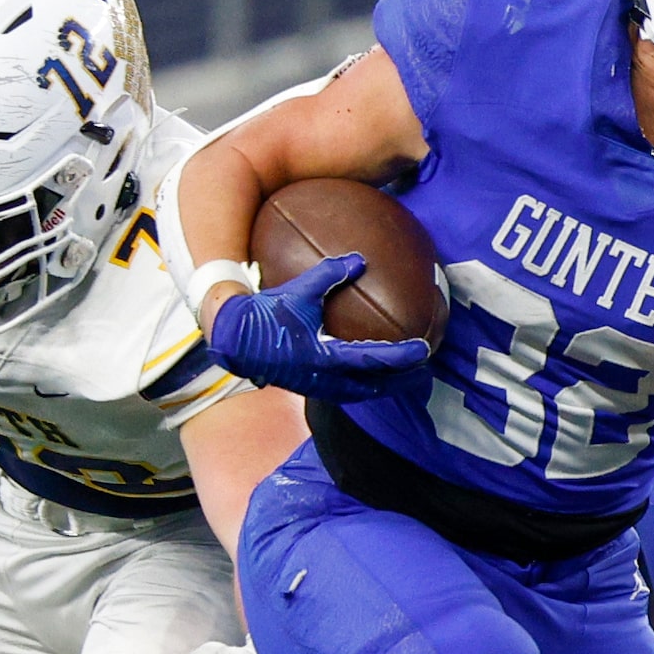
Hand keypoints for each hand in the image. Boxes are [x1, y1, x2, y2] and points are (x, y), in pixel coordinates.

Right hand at [206, 255, 432, 400]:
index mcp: (325, 357)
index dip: (402, 356)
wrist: (230, 338)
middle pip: (374, 386)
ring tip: (399, 379)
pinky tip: (364, 377)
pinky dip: (360, 386)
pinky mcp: (306, 387)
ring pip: (359, 393)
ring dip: (382, 387)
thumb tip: (359, 259)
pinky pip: (342, 392)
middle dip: (400, 382)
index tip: (423, 350)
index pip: (374, 358)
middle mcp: (323, 378)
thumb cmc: (264, 314)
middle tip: (422, 372)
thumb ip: (330, 274)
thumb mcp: (299, 291)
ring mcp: (315, 386)